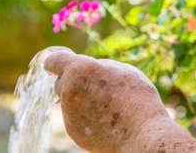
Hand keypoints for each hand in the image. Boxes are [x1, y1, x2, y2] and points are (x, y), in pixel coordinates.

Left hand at [44, 48, 168, 152]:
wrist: (141, 134)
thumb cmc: (137, 98)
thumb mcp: (124, 70)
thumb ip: (101, 67)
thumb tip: (90, 70)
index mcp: (80, 70)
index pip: (54, 60)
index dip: (55, 62)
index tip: (55, 66)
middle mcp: (69, 91)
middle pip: (61, 82)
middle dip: (74, 82)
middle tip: (96, 86)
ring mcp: (69, 113)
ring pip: (70, 101)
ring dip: (83, 100)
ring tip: (109, 106)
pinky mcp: (73, 131)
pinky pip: (76, 118)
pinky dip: (87, 117)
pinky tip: (107, 119)